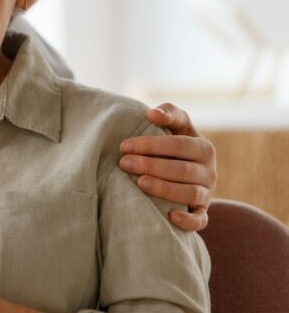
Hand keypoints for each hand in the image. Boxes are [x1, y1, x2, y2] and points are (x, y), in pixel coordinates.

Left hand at [119, 103, 216, 231]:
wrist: (187, 172)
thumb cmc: (175, 145)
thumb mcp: (177, 127)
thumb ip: (170, 114)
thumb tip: (152, 113)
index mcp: (203, 148)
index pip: (179, 145)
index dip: (151, 145)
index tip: (124, 146)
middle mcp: (209, 171)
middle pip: (182, 169)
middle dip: (151, 166)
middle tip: (124, 163)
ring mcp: (207, 193)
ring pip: (190, 193)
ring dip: (165, 188)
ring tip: (140, 183)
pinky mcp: (202, 212)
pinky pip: (201, 220)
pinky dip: (188, 221)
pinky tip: (171, 216)